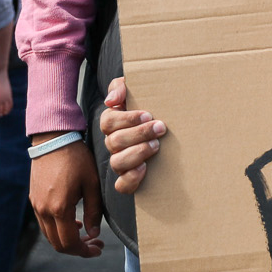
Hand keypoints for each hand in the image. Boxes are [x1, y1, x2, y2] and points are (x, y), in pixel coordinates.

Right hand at [30, 137, 103, 257]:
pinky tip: (72, 220)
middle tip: (94, 243)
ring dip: (67, 239)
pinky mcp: (33, 199)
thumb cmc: (76, 158)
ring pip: (50, 235)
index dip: (84, 251)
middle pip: (57, 244)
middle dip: (77, 248)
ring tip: (85, 232)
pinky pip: (44, 223)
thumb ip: (94, 211)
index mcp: (59, 208)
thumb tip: (94, 233)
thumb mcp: (92, 184)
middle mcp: (43, 210)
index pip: (69, 243)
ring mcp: (36, 205)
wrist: (53, 139)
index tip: (98, 248)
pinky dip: (58, 228)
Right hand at [100, 77, 165, 194]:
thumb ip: (120, 87)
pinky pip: (122, 185)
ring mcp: (119, 162)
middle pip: (115, 141)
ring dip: (137, 153)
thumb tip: (111, 100)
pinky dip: (131, 178)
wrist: (163, 126)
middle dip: (139, 134)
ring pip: (117, 162)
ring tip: (156, 145)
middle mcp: (113, 143)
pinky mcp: (128, 179)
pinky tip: (145, 168)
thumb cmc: (147, 106)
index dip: (127, 119)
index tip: (148, 114)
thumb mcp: (134, 90)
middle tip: (160, 128)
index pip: (108, 121)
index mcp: (112, 123)